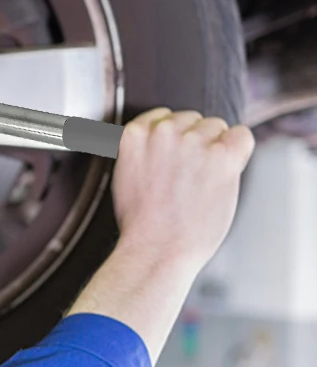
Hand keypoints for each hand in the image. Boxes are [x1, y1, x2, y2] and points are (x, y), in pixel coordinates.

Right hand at [111, 107, 255, 271]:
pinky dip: (238, 153)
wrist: (156, 251)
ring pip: (216, 127)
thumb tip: (163, 138)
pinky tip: (223, 175)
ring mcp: (193, 142)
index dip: (170, 139)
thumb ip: (143, 151)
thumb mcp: (125, 178)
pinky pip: (241, 136)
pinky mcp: (221, 155)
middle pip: (191, 119)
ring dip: (214, 149)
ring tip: (200, 184)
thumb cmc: (141, 226)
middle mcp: (162, 132)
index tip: (170, 159)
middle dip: (192, 142)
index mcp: (133, 136)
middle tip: (186, 178)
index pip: (162, 116)